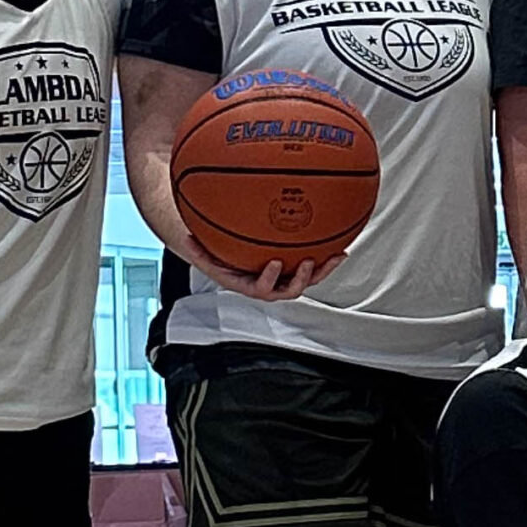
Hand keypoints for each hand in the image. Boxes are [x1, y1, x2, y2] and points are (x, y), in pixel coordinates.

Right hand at [179, 234, 342, 301]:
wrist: (230, 258)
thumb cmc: (217, 257)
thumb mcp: (205, 254)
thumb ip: (196, 249)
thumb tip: (185, 237)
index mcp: (249, 285)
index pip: (260, 289)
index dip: (268, 279)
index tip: (273, 263)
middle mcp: (270, 286)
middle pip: (289, 290)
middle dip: (300, 279)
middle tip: (305, 262)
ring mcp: (285, 279)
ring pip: (307, 280)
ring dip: (322, 270)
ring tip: (335, 256)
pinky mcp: (295, 270)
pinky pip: (314, 268)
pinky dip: (327, 260)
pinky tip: (340, 248)